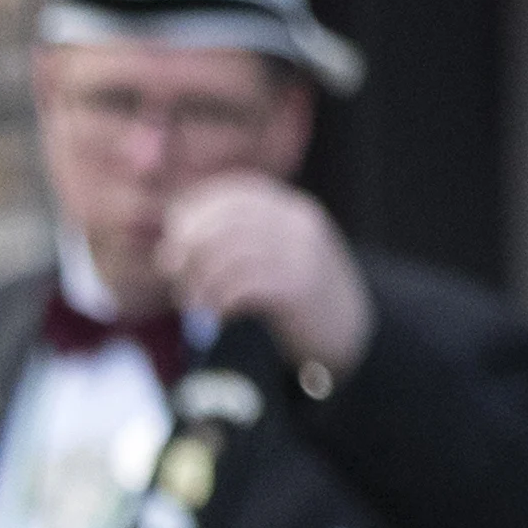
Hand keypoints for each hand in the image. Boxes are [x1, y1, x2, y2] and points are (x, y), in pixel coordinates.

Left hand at [154, 173, 371, 378]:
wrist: (357, 334)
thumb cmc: (301, 299)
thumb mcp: (277, 257)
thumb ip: (237, 244)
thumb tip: (170, 248)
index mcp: (292, 209)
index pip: (234, 193)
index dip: (197, 210)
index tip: (175, 236)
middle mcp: (298, 224)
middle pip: (228, 221)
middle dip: (191, 244)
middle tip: (172, 270)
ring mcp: (302, 254)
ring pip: (230, 254)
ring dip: (200, 280)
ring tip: (192, 302)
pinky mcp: (300, 288)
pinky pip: (244, 285)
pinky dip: (220, 300)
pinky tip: (216, 315)